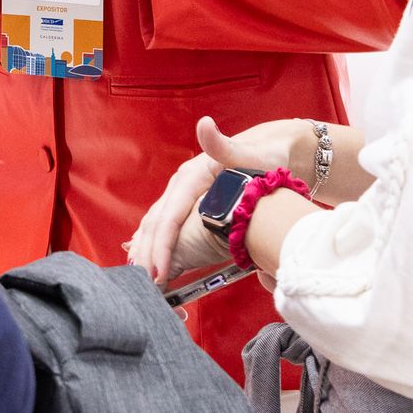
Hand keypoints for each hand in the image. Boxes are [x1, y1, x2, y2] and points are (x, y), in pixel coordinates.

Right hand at [129, 116, 308, 283]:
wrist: (271, 151)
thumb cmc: (262, 158)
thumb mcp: (247, 153)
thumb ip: (223, 145)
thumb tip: (204, 125)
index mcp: (190, 177)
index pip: (169, 216)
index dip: (161, 245)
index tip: (159, 272)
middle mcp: (180, 185)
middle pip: (156, 224)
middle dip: (148, 255)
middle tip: (147, 287)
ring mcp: (181, 194)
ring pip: (155, 226)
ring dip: (146, 252)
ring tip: (142, 279)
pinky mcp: (187, 202)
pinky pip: (163, 225)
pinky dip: (153, 243)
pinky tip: (145, 258)